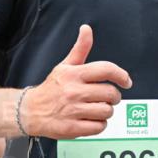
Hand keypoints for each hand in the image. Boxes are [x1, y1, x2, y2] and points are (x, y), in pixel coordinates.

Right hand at [21, 25, 131, 139]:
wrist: (30, 111)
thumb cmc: (51, 89)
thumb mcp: (64, 66)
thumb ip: (80, 49)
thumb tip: (86, 29)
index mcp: (74, 74)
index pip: (106, 70)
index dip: (121, 75)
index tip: (126, 82)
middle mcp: (74, 92)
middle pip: (110, 93)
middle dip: (114, 97)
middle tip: (109, 98)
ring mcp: (73, 111)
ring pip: (106, 111)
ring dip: (106, 111)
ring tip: (98, 109)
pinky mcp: (72, 128)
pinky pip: (99, 127)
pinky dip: (99, 125)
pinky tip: (92, 120)